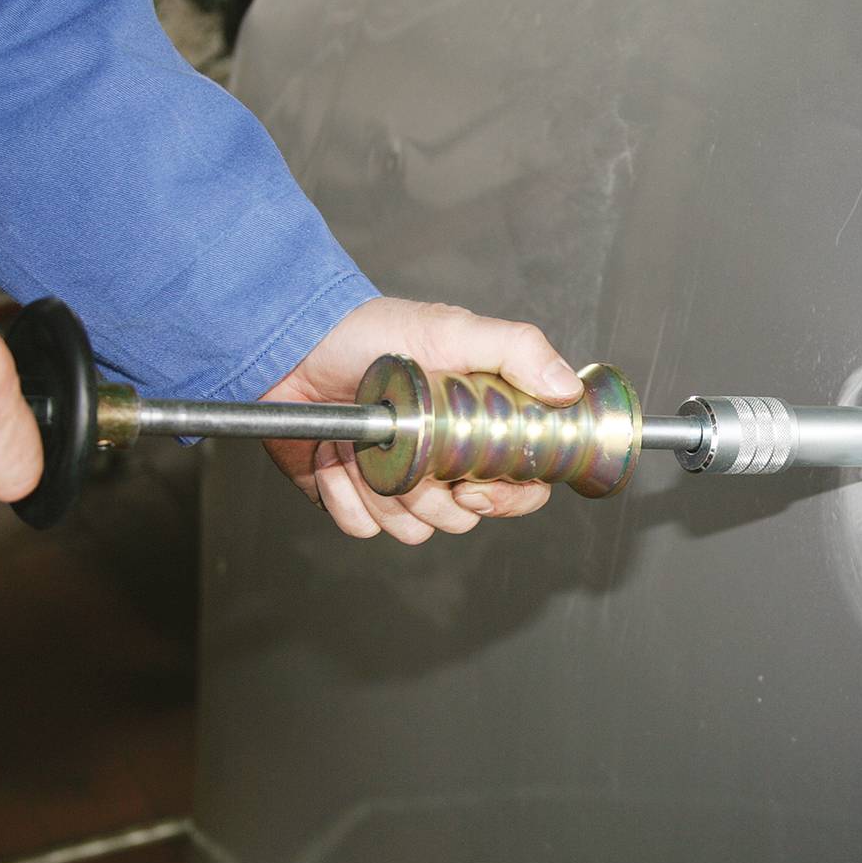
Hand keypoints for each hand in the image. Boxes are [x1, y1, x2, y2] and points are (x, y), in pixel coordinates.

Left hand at [261, 297, 583, 542]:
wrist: (294, 344)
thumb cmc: (373, 332)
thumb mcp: (453, 331)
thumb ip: (517, 350)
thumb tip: (567, 391)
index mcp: (478, 431)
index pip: (522, 485)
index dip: (508, 498)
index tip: (473, 486)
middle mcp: (444, 464)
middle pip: (464, 518)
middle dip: (433, 498)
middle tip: (409, 460)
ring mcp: (399, 484)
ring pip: (414, 531)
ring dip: (386, 495)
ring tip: (365, 450)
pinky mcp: (353, 499)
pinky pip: (362, 529)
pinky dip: (344, 498)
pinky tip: (335, 458)